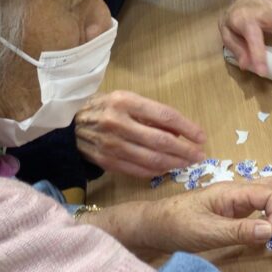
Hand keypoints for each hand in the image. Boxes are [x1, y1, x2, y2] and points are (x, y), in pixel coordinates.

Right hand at [76, 91, 205, 176]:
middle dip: (185, 150)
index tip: (201, 137)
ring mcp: (110, 145)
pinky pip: (138, 170)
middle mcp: (117, 123)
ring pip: (151, 159)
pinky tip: (167, 169)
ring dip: (174, 163)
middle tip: (200, 155)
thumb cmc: (104, 109)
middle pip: (161, 141)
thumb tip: (180, 132)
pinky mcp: (106, 161)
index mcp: (125, 102)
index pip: (165, 116)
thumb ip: (151, 115)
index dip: (187, 128)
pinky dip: (156, 171)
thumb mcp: (126, 100)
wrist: (69, 126)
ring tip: (188, 163)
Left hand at [132, 178, 271, 253]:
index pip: (267, 193)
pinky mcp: (231, 211)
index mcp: (231, 191)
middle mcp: (236, 191)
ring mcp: (234, 200)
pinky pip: (260, 204)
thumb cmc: (175, 226)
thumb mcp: (206, 232)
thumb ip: (238, 230)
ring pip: (269, 192)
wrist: (152, 226)